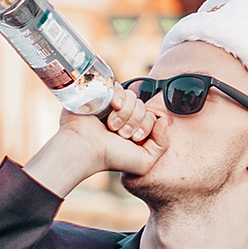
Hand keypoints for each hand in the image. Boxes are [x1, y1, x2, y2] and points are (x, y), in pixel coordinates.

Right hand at [25, 83, 165, 195]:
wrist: (84, 150)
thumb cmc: (111, 158)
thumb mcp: (144, 161)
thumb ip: (161, 144)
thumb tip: (163, 120)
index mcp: (132, 128)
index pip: (151, 117)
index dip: (146, 126)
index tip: (133, 138)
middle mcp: (122, 115)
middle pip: (143, 106)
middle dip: (135, 122)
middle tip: (120, 134)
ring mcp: (110, 104)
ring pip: (133, 97)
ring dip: (125, 114)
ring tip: (111, 126)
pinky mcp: (100, 93)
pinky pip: (119, 87)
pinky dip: (119, 98)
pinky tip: (111, 108)